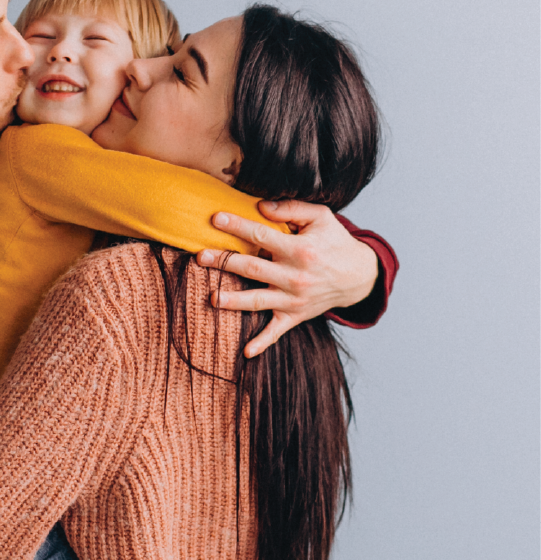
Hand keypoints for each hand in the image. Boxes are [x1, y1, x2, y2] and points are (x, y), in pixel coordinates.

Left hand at [197, 200, 378, 356]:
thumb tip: (260, 206)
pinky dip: (262, 343)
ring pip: (257, 301)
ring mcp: (293, 299)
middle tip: (200, 256)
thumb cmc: (335, 242)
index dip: (237, 226)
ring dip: (233, 302)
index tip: (215, 218)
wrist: (359, 276)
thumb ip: (291, 209)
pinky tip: (245, 353)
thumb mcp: (321, 217)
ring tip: (212, 299)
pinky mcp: (295, 316)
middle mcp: (294, 276)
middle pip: (252, 268)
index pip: (261, 235)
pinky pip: (276, 332)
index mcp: (299, 250)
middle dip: (224, 262)